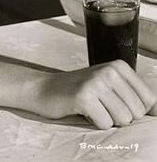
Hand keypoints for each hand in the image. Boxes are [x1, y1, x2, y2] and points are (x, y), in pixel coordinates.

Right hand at [37, 60, 155, 128]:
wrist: (44, 89)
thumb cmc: (80, 92)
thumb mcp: (109, 86)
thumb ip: (134, 96)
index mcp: (120, 67)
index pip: (150, 100)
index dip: (135, 110)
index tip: (116, 104)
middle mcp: (110, 71)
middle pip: (137, 113)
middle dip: (120, 116)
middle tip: (100, 105)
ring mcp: (97, 82)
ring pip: (123, 120)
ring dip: (106, 119)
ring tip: (92, 106)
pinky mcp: (84, 96)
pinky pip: (104, 124)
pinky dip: (93, 123)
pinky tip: (82, 110)